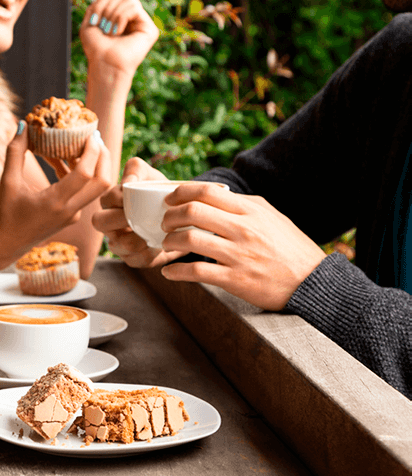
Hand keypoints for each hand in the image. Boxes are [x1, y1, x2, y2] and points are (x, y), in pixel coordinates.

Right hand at [0, 122, 111, 255]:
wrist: (6, 244)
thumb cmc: (5, 214)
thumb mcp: (8, 181)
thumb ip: (15, 152)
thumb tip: (22, 124)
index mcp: (56, 202)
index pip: (85, 174)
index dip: (91, 151)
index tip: (91, 133)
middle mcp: (70, 210)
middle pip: (102, 182)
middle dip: (103, 157)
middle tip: (95, 137)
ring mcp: (73, 215)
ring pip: (94, 187)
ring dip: (91, 165)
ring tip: (78, 144)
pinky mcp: (72, 216)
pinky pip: (82, 192)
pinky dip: (77, 174)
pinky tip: (62, 159)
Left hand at [80, 0, 158, 75]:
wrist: (103, 64)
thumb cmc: (96, 47)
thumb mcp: (91, 19)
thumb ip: (100, 2)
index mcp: (121, 17)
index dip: (102, 3)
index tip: (94, 21)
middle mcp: (133, 20)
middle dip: (106, 8)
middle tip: (102, 27)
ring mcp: (142, 24)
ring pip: (129, 0)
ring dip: (113, 15)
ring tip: (109, 32)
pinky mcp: (150, 30)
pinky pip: (134, 7)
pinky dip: (121, 18)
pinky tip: (118, 32)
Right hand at [92, 157, 182, 267]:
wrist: (179, 215)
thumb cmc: (158, 192)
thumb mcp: (149, 175)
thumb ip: (136, 169)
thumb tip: (128, 182)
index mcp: (109, 202)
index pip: (106, 199)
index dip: (120, 198)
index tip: (138, 195)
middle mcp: (108, 224)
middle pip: (100, 222)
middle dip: (121, 219)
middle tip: (142, 215)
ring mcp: (118, 243)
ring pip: (119, 245)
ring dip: (139, 238)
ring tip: (155, 231)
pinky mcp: (132, 259)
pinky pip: (135, 260)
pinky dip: (150, 253)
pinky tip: (159, 244)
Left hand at [159, 184, 326, 310]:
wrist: (313, 281)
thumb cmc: (290, 247)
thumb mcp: (270, 216)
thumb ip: (243, 205)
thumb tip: (215, 195)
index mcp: (250, 210)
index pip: (206, 192)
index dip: (180, 193)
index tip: (170, 200)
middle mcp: (243, 229)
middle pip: (192, 212)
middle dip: (169, 217)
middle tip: (164, 224)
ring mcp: (238, 254)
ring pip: (189, 240)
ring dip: (169, 243)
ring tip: (166, 246)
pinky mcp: (235, 279)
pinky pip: (196, 272)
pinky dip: (175, 272)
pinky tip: (168, 272)